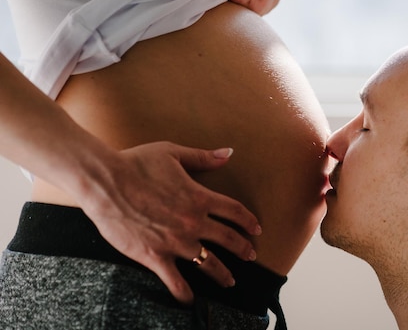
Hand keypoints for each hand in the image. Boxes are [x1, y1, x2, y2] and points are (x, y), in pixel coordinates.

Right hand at [80, 143, 260, 303]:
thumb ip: (203, 157)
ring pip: (208, 263)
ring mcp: (175, 241)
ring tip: (230, 281)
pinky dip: (184, 293)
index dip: (249, 220)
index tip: (257, 228)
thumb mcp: (173, 153)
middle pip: (228, 238)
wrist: (105, 182)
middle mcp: (192, 221)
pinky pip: (174, 280)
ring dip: (222, 273)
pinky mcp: (154, 255)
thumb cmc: (137, 162)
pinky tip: (190, 301)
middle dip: (243, 249)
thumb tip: (228, 153)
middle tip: (251, 256)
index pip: (234, 211)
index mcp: (199, 196)